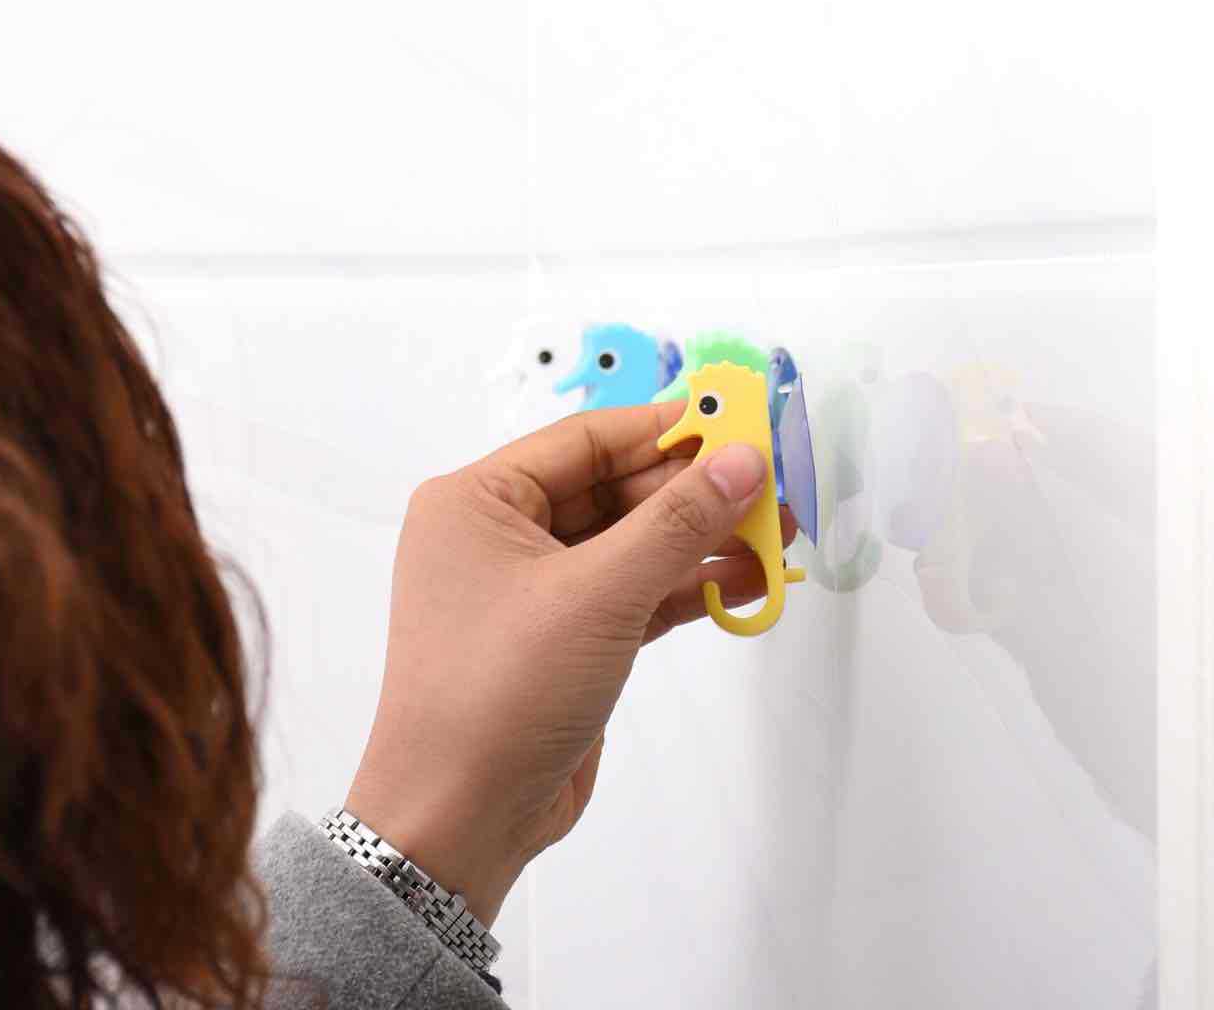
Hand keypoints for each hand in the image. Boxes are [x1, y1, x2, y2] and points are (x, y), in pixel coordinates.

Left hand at [345, 402, 794, 924]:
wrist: (460, 817)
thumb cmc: (501, 690)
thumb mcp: (597, 593)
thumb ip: (677, 522)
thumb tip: (742, 459)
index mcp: (478, 500)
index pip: (586, 441)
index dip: (666, 429)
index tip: (740, 422)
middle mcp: (499, 536)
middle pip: (614, 491)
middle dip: (693, 492)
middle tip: (772, 487)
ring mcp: (533, 592)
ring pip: (628, 546)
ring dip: (698, 542)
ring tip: (779, 534)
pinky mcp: (564, 641)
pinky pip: (631, 595)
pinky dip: (682, 589)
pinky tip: (743, 581)